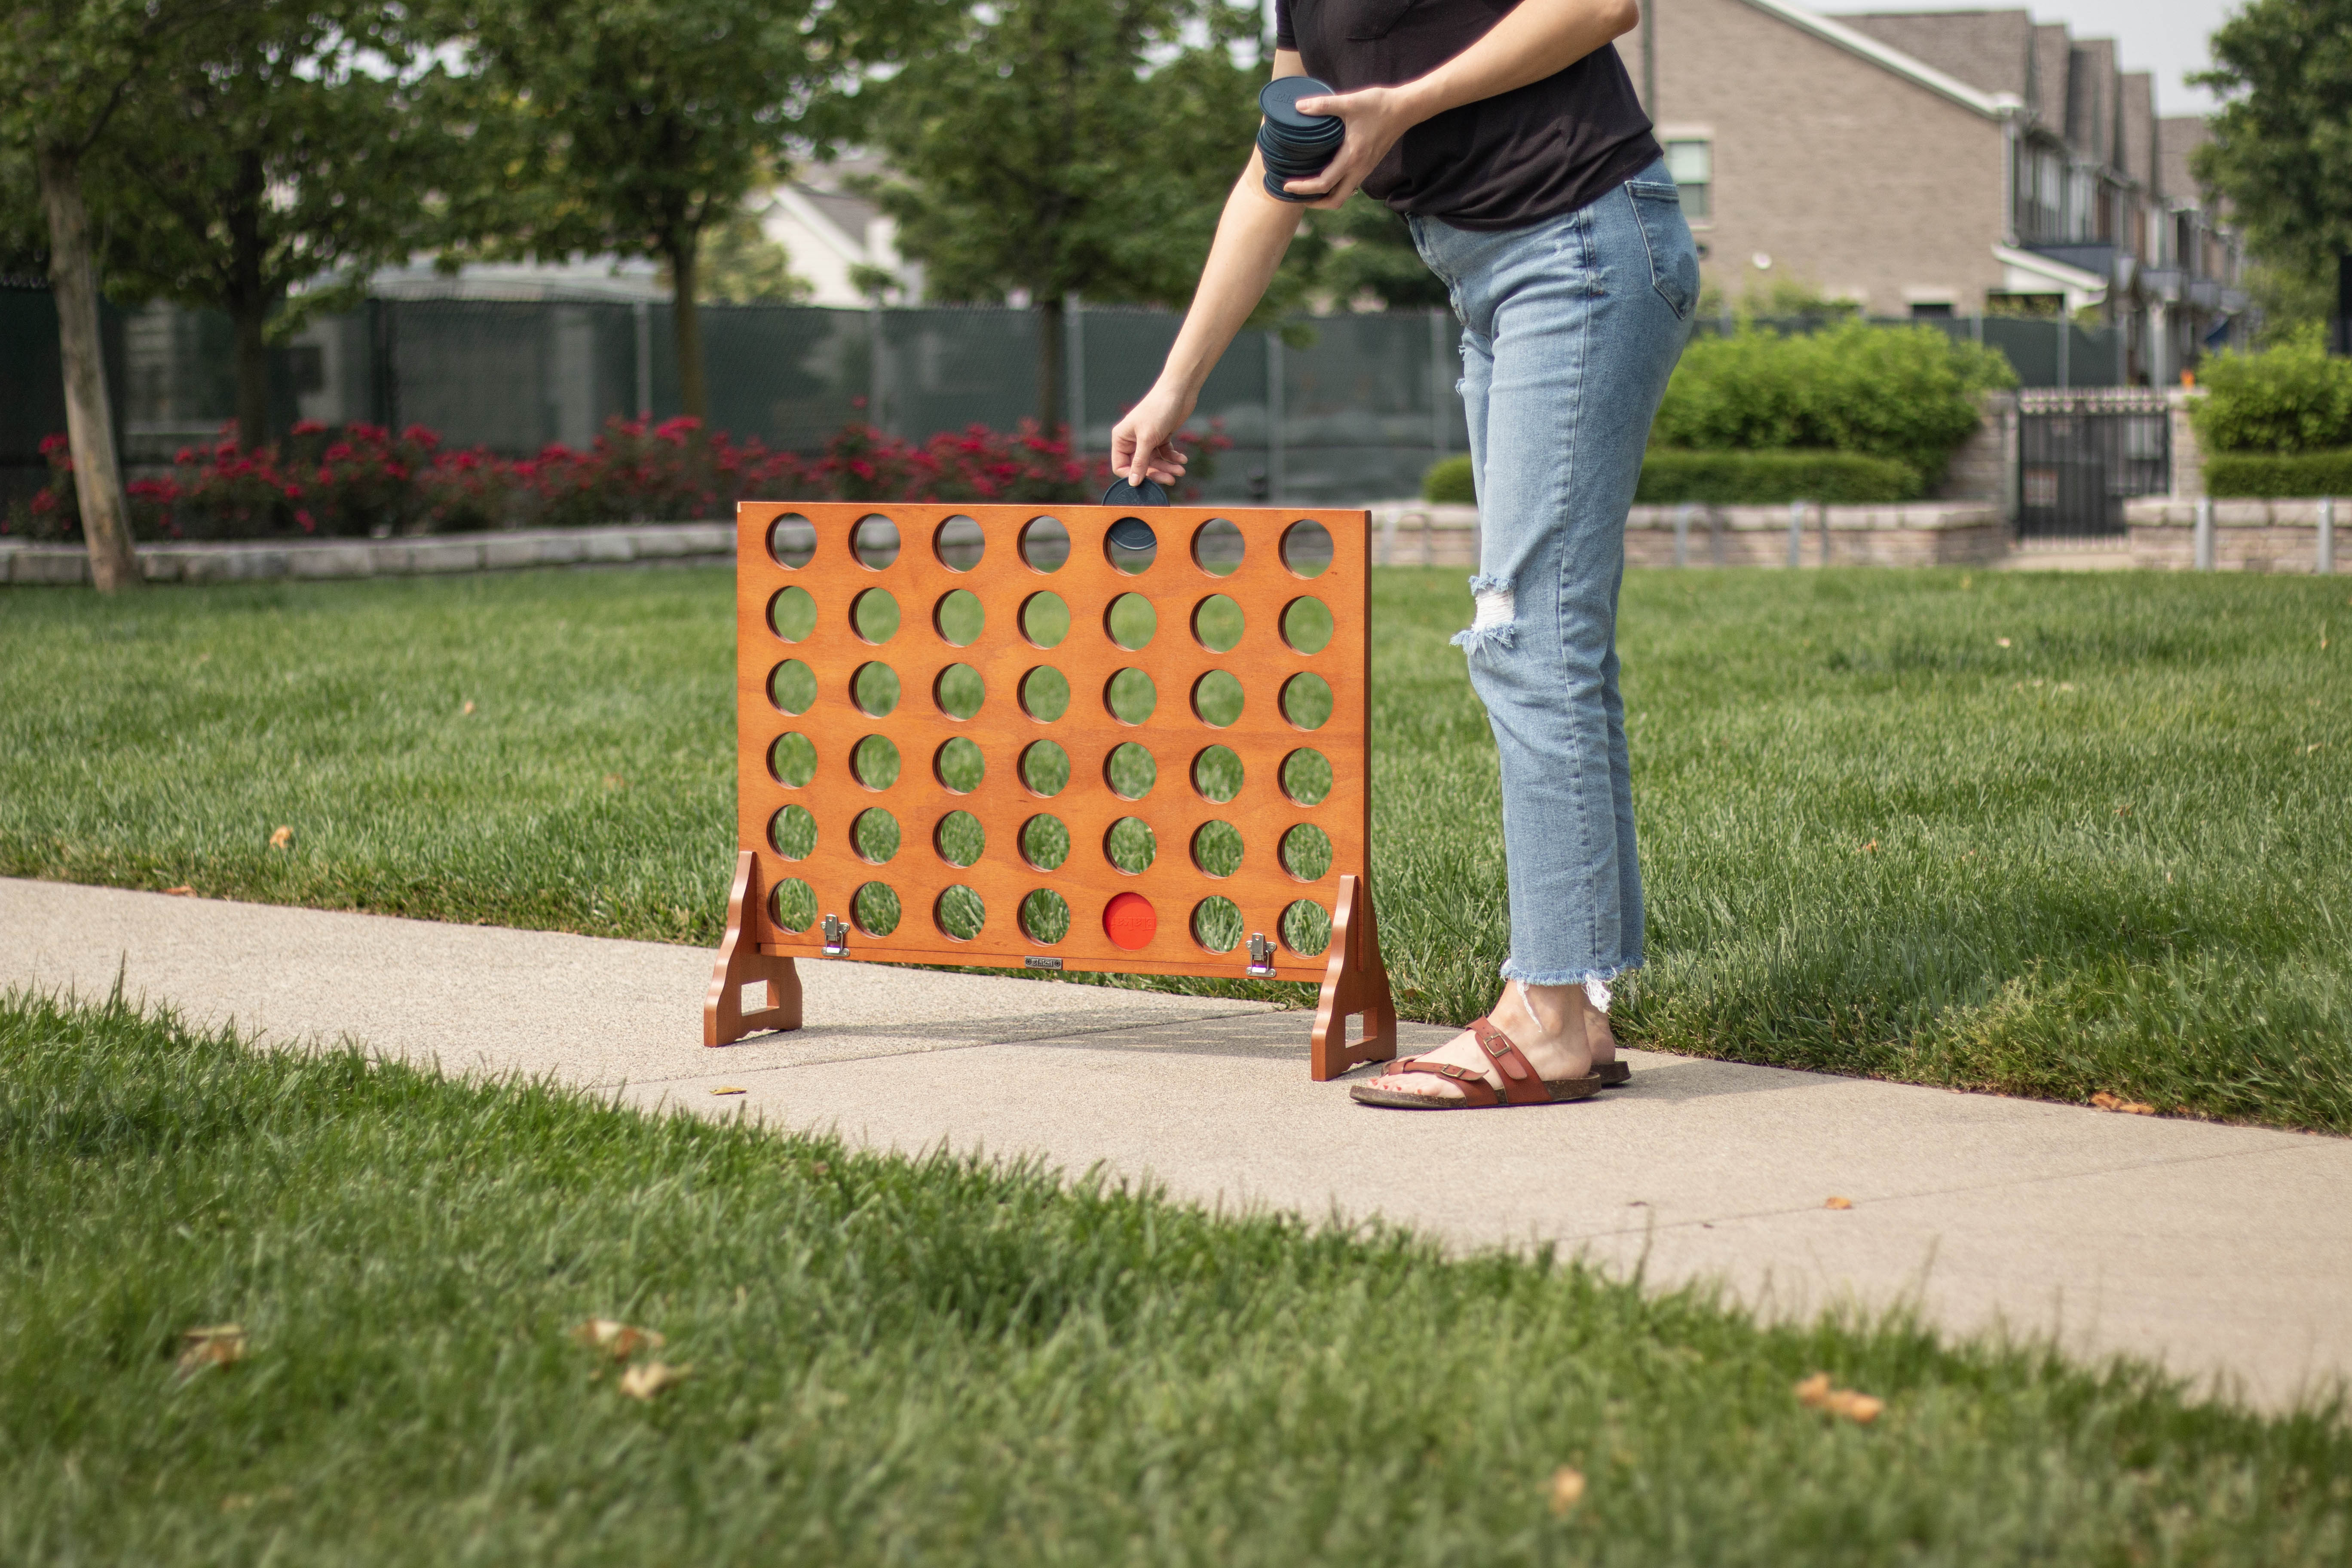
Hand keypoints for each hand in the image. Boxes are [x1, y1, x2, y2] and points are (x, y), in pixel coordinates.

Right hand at [1109, 382, 1195, 486]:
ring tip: (1181, 470)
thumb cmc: (1158, 409)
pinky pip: (1165, 453)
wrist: (1179, 391)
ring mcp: (1147, 438)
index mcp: (1121, 438)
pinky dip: (1173, 458)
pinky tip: (1182, 459)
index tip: (1148, 482)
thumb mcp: (1147, 439)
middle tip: (1171, 479)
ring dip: (1168, 467)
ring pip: (1155, 461)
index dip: (1133, 476)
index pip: (1121, 466)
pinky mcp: (1161, 436)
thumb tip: (1132, 482)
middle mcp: (1132, 440)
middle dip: (1157, 472)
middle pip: (1141, 466)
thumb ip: (1140, 462)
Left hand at [1282, 82, 1422, 207]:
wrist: (1405, 109)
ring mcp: (1365, 169)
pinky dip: (1335, 188)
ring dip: (1325, 197)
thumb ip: (1324, 105)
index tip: (1287, 185)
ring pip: (1343, 195)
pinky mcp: (1368, 166)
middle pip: (1335, 200)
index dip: (1303, 188)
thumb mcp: (1350, 101)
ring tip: (1307, 189)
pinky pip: (1350, 185)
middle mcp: (1359, 169)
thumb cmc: (1379, 104)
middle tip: (1296, 195)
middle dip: (1314, 203)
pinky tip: (1325, 176)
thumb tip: (1299, 107)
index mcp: (1352, 157)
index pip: (1324, 183)